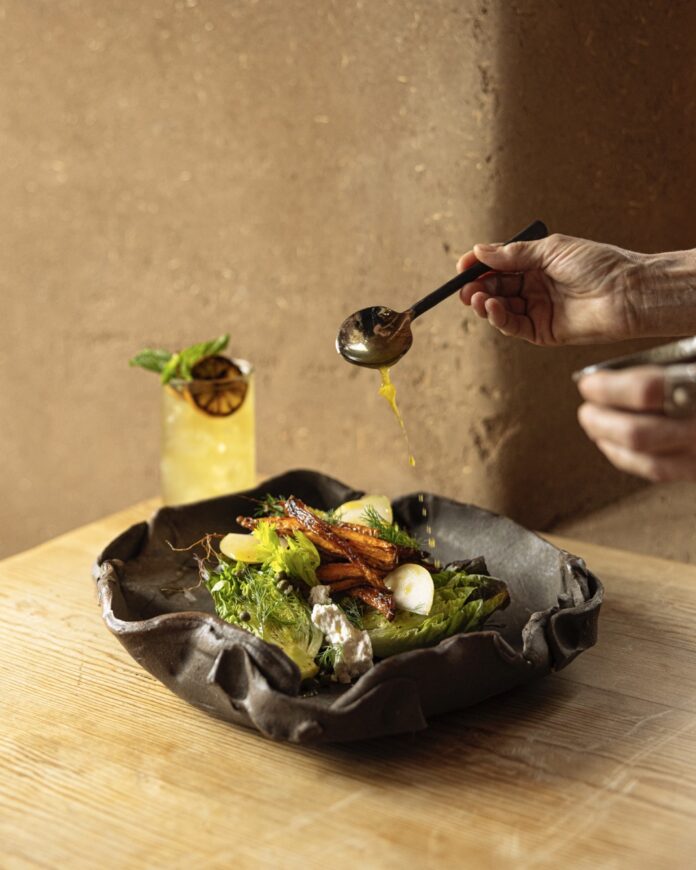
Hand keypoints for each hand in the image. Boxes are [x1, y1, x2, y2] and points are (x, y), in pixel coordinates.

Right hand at [457, 233, 646, 345]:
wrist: (627, 292)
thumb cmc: (599, 264)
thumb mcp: (551, 249)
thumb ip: (514, 253)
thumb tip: (480, 251)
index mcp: (539, 264)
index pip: (501, 265)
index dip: (480, 266)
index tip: (462, 266)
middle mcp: (536, 288)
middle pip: (497, 288)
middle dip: (477, 287)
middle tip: (464, 287)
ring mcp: (539, 310)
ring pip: (501, 308)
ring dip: (484, 303)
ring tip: (475, 297)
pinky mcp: (543, 332)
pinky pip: (514, 326)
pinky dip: (498, 317)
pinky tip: (491, 307)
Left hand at [577, 366, 695, 480]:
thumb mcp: (691, 359)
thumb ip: (664, 366)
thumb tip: (609, 376)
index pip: (645, 391)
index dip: (607, 389)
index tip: (588, 384)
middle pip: (636, 433)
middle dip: (600, 422)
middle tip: (586, 410)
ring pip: (644, 458)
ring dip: (608, 441)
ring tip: (593, 425)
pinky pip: (658, 470)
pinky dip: (627, 457)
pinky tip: (613, 443)